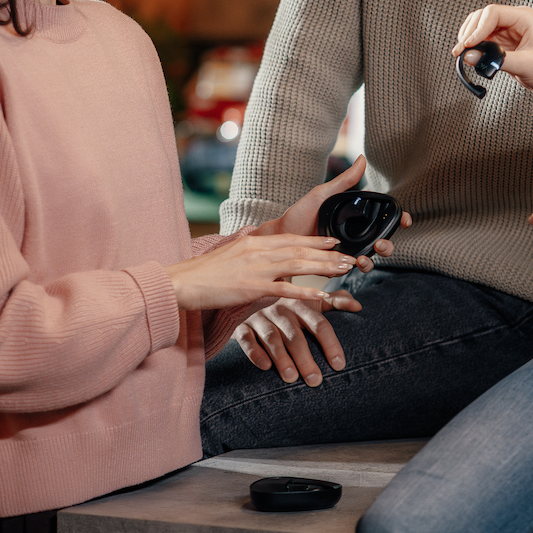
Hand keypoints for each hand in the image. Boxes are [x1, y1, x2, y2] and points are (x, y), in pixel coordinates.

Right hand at [164, 232, 356, 311]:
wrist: (181, 282)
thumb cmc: (203, 273)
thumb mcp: (230, 255)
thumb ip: (249, 252)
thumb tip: (260, 249)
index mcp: (254, 242)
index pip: (291, 238)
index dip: (315, 240)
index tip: (334, 241)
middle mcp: (258, 251)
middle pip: (300, 249)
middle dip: (328, 253)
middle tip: (352, 257)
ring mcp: (255, 269)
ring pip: (297, 265)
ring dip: (324, 267)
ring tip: (345, 270)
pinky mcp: (251, 287)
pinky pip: (283, 289)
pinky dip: (305, 291)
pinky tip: (321, 294)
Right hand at [233, 288, 362, 385]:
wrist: (252, 291)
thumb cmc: (289, 304)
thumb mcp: (311, 299)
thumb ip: (335, 301)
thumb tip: (359, 306)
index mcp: (301, 304)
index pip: (319, 324)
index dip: (330, 344)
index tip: (339, 365)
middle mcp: (281, 309)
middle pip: (296, 335)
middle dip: (306, 359)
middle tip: (315, 381)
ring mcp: (260, 317)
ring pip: (272, 338)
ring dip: (281, 358)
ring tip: (291, 378)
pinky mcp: (242, 325)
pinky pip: (246, 338)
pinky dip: (255, 352)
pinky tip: (264, 367)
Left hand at [264, 155, 411, 271]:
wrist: (280, 236)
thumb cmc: (300, 214)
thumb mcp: (323, 194)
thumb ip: (344, 180)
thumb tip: (362, 158)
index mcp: (356, 217)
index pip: (384, 219)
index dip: (399, 220)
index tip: (405, 220)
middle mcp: (355, 235)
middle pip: (383, 241)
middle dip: (388, 245)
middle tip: (380, 244)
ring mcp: (346, 251)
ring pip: (370, 258)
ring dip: (372, 260)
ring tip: (364, 259)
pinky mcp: (335, 266)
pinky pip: (349, 269)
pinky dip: (353, 268)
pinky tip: (349, 265)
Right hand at [452, 4, 532, 99]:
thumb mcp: (526, 65)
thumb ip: (496, 60)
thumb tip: (470, 56)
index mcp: (523, 18)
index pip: (492, 14)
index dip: (477, 29)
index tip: (468, 45)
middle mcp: (514, 23)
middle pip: (481, 19)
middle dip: (469, 34)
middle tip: (460, 52)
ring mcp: (508, 35)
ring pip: (480, 31)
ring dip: (470, 42)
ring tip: (463, 56)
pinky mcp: (504, 48)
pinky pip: (483, 45)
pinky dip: (475, 51)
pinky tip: (472, 60)